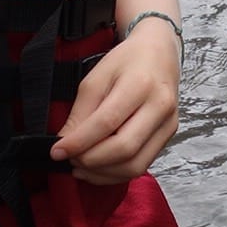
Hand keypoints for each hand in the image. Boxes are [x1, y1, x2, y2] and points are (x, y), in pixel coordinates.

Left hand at [51, 16, 180, 183]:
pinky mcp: (169, 135)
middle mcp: (160, 106)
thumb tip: (66, 143)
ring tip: (81, 167)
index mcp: (140, 84)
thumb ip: (81, 112)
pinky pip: (142, 165)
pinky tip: (98, 168)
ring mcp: (168, 123)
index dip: (79, 142)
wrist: (159, 53)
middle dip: (91, 160)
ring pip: (135, 164)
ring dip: (103, 173)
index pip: (107, 122)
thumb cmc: (127, 62)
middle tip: (70, 159)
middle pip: (124, 148)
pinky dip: (116, 173)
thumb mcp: (96, 77)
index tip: (57, 151)